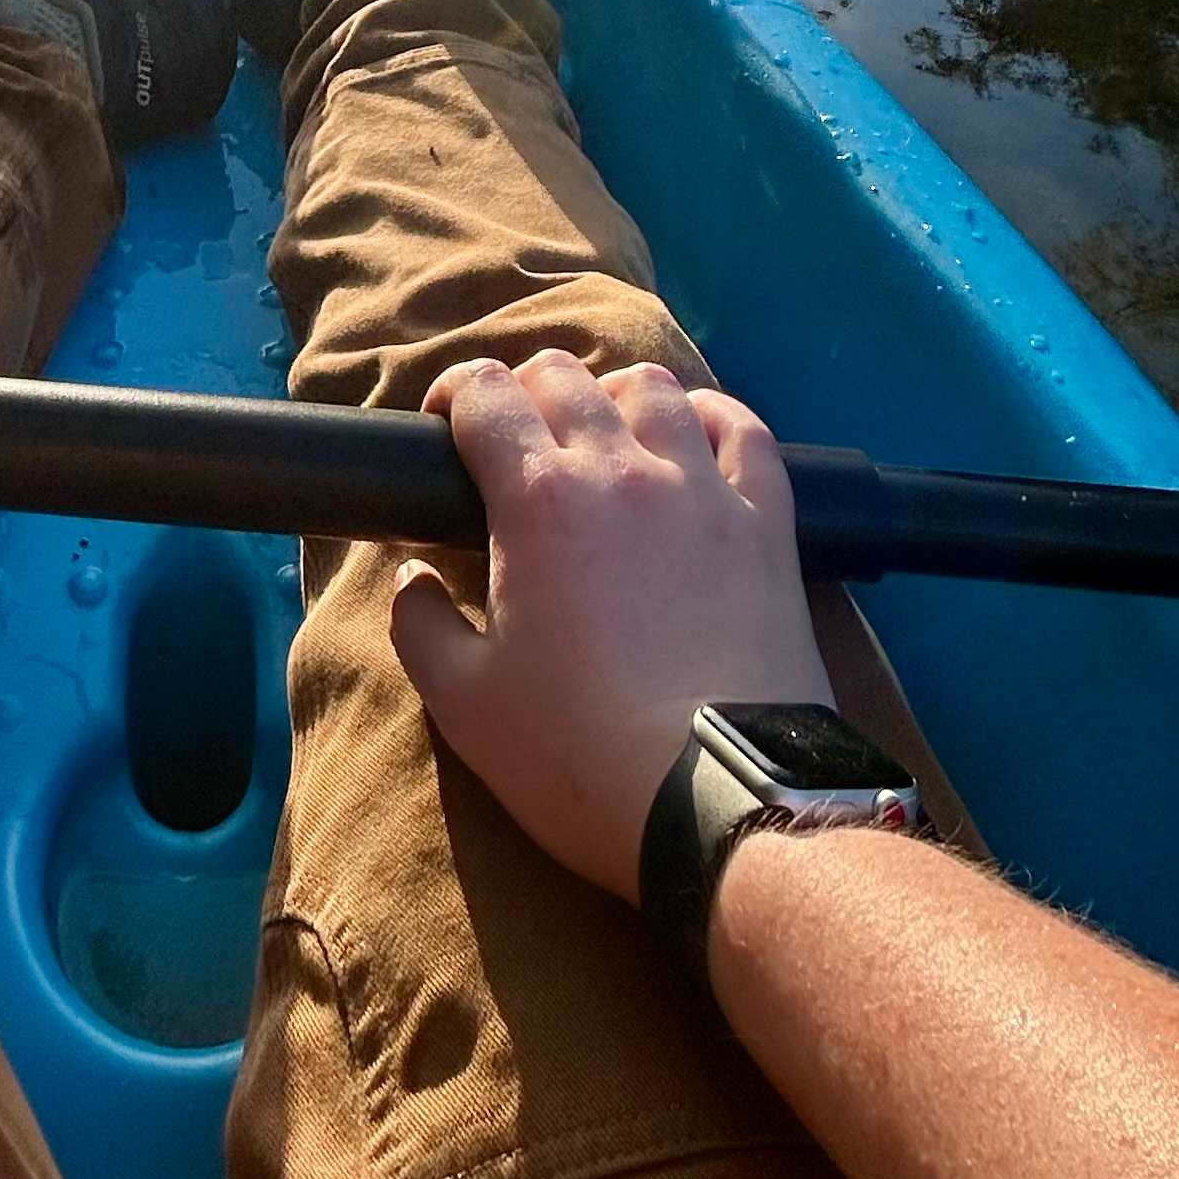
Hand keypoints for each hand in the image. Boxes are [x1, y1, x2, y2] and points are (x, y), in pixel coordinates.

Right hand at [391, 351, 833, 901]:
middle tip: (512, 445)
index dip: (454, 397)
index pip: (486, 392)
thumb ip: (418, 623)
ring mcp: (703, 488)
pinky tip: (691, 440)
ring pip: (653, 388)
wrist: (724, 803)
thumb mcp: (463, 704)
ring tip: (600, 440)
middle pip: (563, 376)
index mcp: (538, 498)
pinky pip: (742, 428)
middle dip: (523, 392)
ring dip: (610, 397)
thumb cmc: (580, 757)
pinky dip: (708, 416)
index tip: (444, 434)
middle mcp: (621, 468)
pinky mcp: (767, 522)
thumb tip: (411, 571)